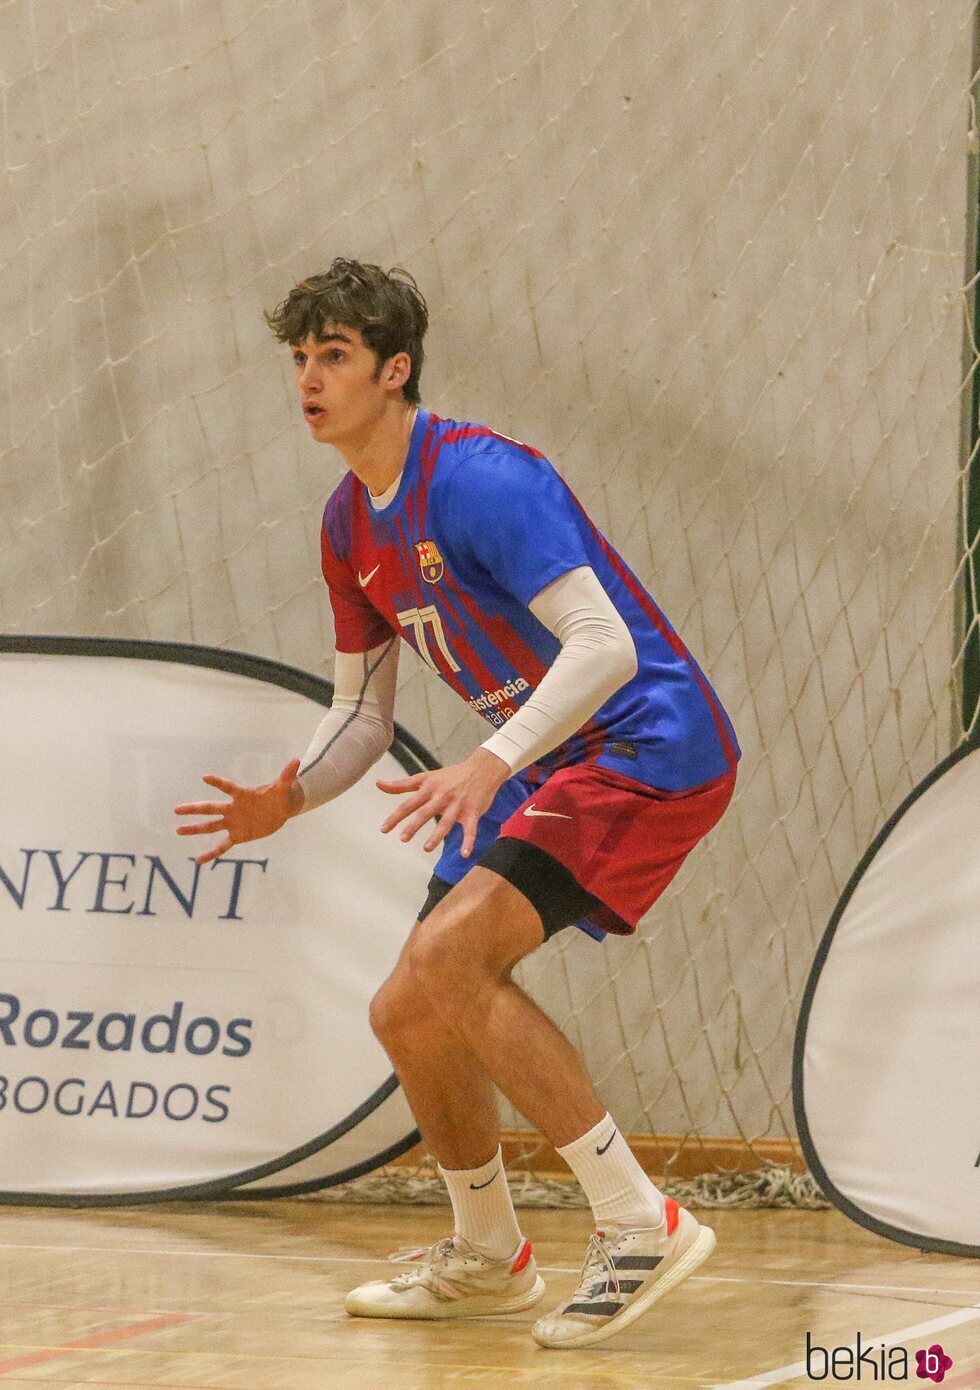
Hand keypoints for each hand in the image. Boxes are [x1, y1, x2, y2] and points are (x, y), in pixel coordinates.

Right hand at [174, 758, 302, 864]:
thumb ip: (288, 776)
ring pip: (211, 826)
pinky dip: (211, 853)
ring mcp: (233, 823)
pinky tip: (198, 861)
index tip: (205, 778)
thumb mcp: (284, 788)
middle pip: (211, 808)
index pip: (228, 788)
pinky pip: (222, 846)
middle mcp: (233, 808)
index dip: (218, 783)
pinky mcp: (237, 836)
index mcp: (242, 795)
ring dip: (195, 829)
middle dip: (194, 809)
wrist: (279, 810)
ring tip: (178, 830)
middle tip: (177, 809)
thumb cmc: (279, 796)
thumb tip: (296, 760)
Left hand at [377, 749, 509, 857]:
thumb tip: (378, 784)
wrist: (483, 769)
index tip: (384, 829)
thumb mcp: (425, 777)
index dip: (395, 817)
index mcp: (429, 789)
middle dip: (413, 825)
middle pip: (425, 812)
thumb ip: (401, 784)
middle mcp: (442, 797)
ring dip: (437, 836)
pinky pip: (471, 829)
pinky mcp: (473, 812)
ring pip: (446, 822)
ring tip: (426, 848)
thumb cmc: (451, 775)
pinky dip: (469, 841)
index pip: (408, 804)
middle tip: (403, 838)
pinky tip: (465, 854)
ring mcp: (458, 805)